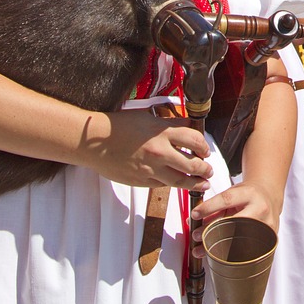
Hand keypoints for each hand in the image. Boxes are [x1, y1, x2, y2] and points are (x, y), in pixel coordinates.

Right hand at [84, 108, 212, 190]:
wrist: (94, 143)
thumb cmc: (118, 126)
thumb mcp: (147, 117)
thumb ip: (168, 123)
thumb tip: (186, 126)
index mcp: (162, 133)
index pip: (195, 140)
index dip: (204, 146)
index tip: (205, 149)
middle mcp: (160, 152)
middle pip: (193, 164)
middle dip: (205, 168)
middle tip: (209, 169)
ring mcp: (151, 169)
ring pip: (181, 181)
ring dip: (195, 183)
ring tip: (203, 183)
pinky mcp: (142, 181)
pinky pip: (162, 185)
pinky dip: (172, 184)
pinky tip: (176, 183)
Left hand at [190, 180, 279, 256]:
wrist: (269, 196)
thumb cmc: (248, 195)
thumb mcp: (232, 193)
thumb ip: (215, 206)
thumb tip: (194, 218)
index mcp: (249, 194)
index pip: (227, 199)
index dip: (209, 207)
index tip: (194, 214)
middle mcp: (260, 208)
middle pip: (234, 222)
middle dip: (212, 230)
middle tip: (197, 235)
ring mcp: (266, 225)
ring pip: (240, 239)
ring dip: (218, 245)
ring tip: (203, 249)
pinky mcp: (269, 238)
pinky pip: (247, 248)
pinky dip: (230, 253)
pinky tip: (218, 255)